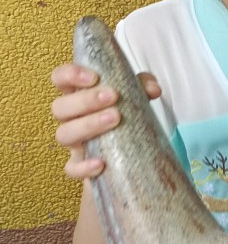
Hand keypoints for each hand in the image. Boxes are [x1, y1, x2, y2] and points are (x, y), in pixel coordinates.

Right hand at [51, 63, 160, 179]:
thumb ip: (142, 87)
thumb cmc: (124, 120)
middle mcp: (71, 118)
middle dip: (85, 100)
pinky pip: (72, 168)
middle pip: (59, 107)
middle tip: (112, 96)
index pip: (60, 79)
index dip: (70, 74)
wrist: (129, 157)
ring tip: (115, 119)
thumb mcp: (135, 98)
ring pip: (63, 134)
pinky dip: (84, 166)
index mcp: (79, 96)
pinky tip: (101, 163)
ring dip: (88, 125)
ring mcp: (74, 143)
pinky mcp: (79, 166)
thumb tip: (152, 89)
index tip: (93, 77)